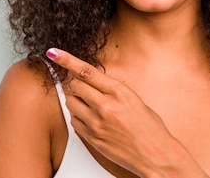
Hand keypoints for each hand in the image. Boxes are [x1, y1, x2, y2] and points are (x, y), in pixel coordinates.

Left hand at [45, 47, 180, 176]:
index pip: (86, 71)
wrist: (156, 156)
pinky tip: (92, 120)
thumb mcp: (133, 99)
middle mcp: (105, 106)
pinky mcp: (92, 138)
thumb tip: (92, 80)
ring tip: (91, 106)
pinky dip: (79, 117)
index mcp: (119, 92)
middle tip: (87, 90)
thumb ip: (111, 88)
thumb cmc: (149, 128)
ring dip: (76, 100)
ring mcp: (97, 123)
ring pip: (71, 102)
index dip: (66, 59)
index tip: (53, 53)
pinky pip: (74, 120)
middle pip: (75, 85)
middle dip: (77, 84)